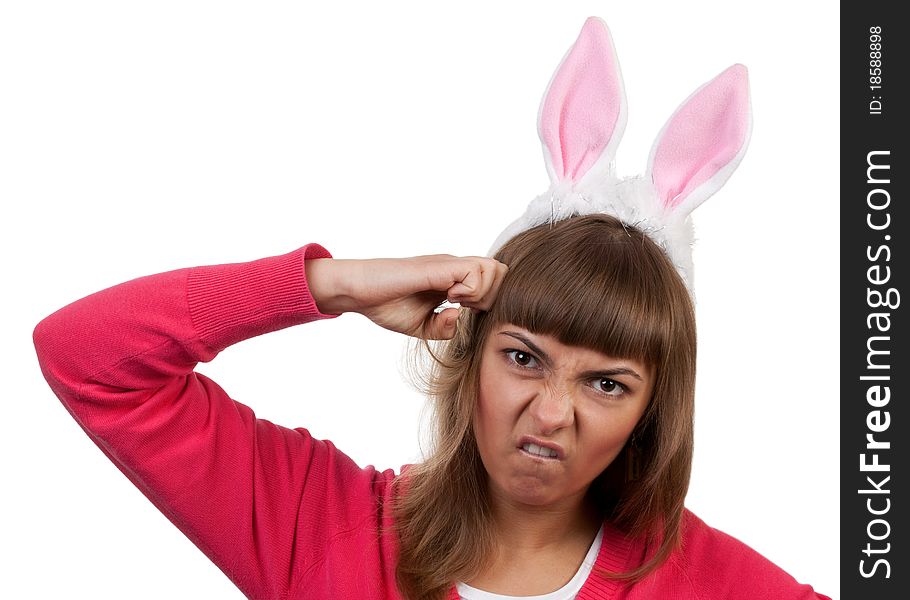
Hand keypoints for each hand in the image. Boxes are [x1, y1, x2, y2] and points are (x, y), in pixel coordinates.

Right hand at [305, 254, 508, 339]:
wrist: (360, 293)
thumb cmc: (386, 305)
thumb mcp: (424, 326)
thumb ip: (446, 327)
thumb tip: (460, 317)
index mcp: (453, 279)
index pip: (493, 281)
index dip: (490, 301)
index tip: (469, 315)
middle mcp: (455, 268)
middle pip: (500, 273)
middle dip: (494, 297)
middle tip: (469, 310)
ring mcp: (448, 265)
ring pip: (493, 269)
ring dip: (483, 293)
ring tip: (460, 304)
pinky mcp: (439, 267)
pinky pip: (473, 272)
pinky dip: (470, 291)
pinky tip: (450, 299)